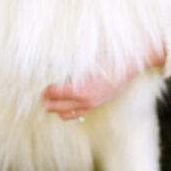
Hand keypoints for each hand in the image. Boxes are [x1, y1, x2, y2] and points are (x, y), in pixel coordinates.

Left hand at [43, 43, 166, 119]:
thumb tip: (49, 62)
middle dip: (47, 100)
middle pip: (57, 107)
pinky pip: (77, 114)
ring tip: (49, 99)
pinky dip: (67, 111)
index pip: (54, 93)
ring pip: (65, 114)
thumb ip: (67, 63)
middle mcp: (85, 100)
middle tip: (41, 92)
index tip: (40, 83)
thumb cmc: (108, 56)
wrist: (130, 63)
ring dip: (56, 107)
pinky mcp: (96, 105)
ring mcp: (91, 105)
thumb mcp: (84, 58)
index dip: (45, 89)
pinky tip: (63, 104)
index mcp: (80, 89)